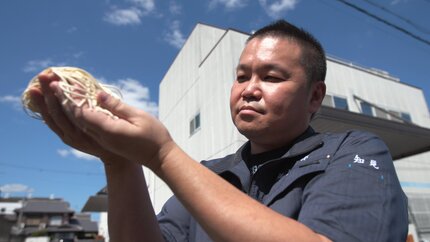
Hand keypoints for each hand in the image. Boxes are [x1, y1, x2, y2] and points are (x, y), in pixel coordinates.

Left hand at [33, 71, 174, 170]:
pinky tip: (62, 108)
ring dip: (59, 108)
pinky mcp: (103, 141)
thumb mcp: (139, 117)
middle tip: (46, 83)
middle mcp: (100, 138)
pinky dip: (69, 117)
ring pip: (74, 124)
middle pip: (73, 118)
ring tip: (46, 93)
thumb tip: (97, 94)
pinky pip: (81, 128)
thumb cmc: (153, 136)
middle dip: (58, 100)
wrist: (158, 158)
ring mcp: (101, 141)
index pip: (82, 112)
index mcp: (109, 131)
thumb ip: (117, 106)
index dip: (69, 97)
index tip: (59, 83)